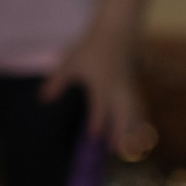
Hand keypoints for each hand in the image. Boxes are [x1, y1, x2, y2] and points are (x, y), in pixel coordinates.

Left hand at [41, 29, 156, 159]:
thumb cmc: (91, 48)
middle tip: (114, 152)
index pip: (100, 106)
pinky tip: (143, 137)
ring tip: (132, 152)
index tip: (93, 136)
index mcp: (101, 84)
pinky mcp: (135, 89)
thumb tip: (42, 100)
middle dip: (119, 133)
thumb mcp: (70, 63)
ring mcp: (129, 89)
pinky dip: (141, 123)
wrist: (117, 32)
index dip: (97, 121)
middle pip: (122, 114)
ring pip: (134, 114)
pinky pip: (140, 109)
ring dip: (133, 132)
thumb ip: (57, 82)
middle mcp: (118, 89)